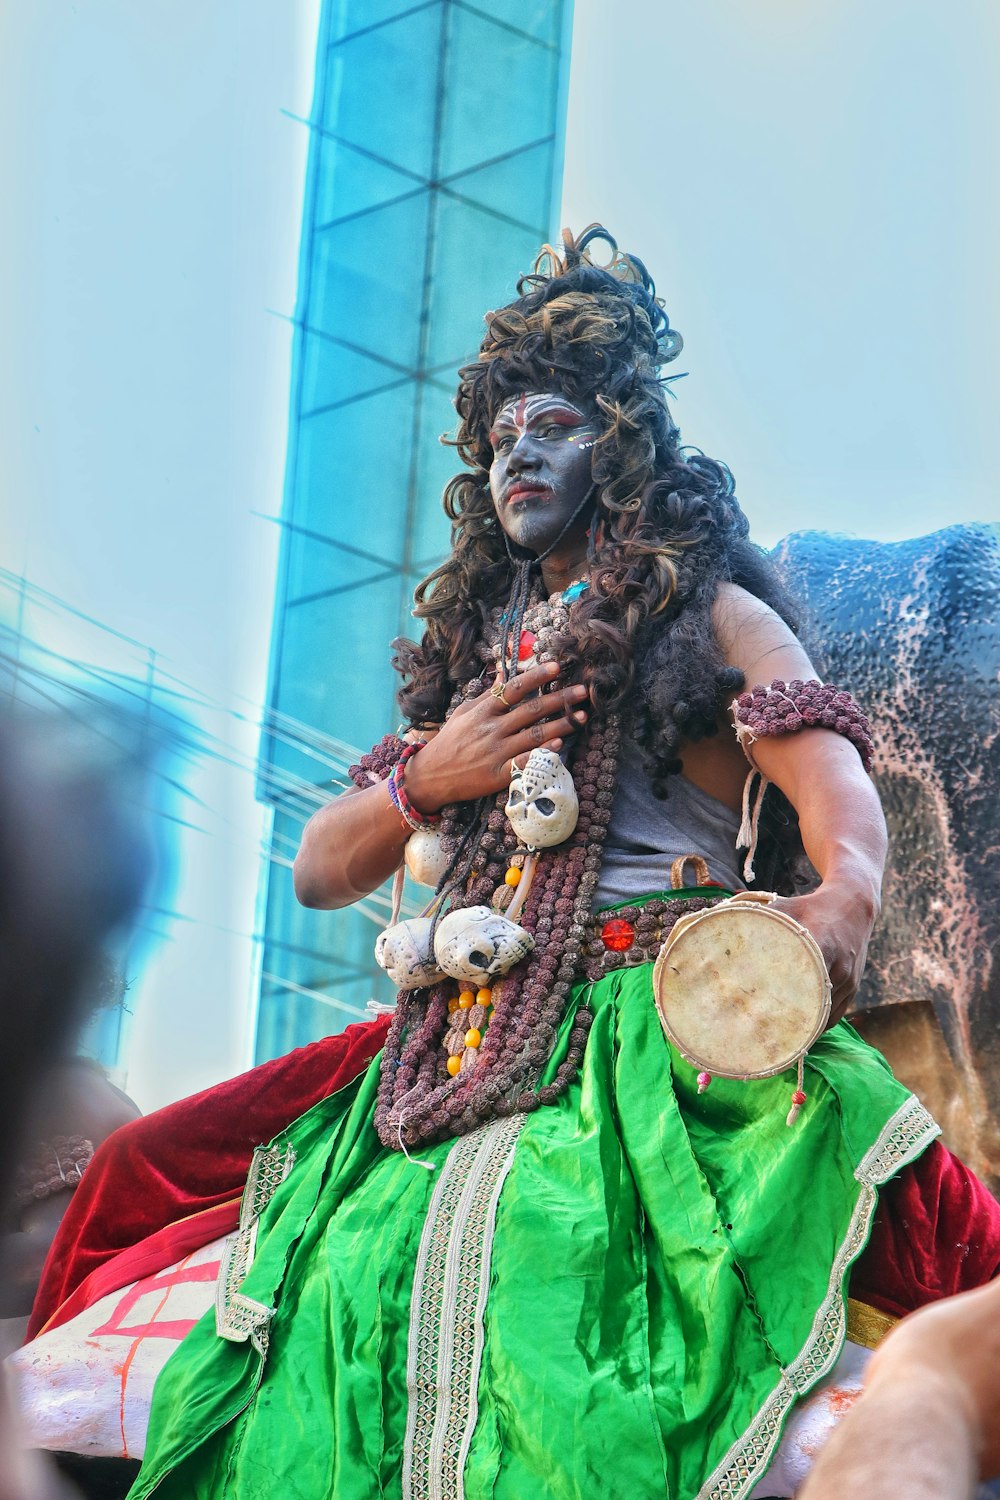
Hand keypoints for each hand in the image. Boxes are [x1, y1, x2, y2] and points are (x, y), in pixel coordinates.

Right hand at [404, 661, 588, 811]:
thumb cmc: (449, 742)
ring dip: (561, 725)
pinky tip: (560, 745)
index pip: (514, 689)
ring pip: (534, 735)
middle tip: (583, 691)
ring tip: (582, 717)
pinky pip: (525, 762)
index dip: (536, 677)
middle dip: (560, 699)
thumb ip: (488, 694)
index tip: (557, 667)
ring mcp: (496, 752)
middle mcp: (491, 729)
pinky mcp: (498, 774)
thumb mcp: (464, 713)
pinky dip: (542, 753)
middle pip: (531, 710)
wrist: (430, 776)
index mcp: (483, 711)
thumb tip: (505, 671)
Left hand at [771, 881, 877, 1025]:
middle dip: (793, 1024)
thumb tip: (724, 923)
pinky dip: (820, 1024)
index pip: (804, 981)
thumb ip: (760, 917)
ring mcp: (849, 979)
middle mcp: (839, 967)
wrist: (855, 904)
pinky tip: (801, 1032)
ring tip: (781, 1039)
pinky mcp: (854, 986)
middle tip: (766, 1035)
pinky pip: (837, 1013)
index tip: (765, 1015)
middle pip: (814, 1006)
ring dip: (807, 1028)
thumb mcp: (786, 906)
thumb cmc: (812, 906)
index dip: (785, 1002)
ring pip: (827, 1015)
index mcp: (823, 946)